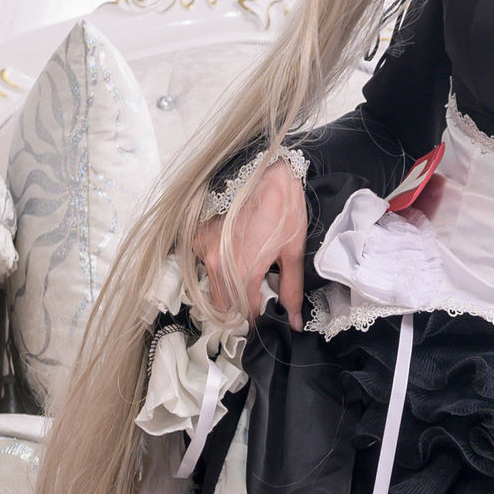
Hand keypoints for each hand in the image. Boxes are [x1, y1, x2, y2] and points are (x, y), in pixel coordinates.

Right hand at [194, 156, 307, 327]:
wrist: (267, 172)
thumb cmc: (285, 209)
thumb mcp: (294, 252)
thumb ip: (291, 291)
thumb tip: (295, 321)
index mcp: (242, 270)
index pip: (244, 314)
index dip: (257, 320)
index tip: (267, 318)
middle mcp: (216, 264)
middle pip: (223, 307)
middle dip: (241, 310)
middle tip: (259, 299)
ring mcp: (204, 249)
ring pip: (212, 289)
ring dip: (230, 291)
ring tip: (250, 275)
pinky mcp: (198, 237)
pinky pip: (206, 267)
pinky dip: (220, 270)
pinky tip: (237, 256)